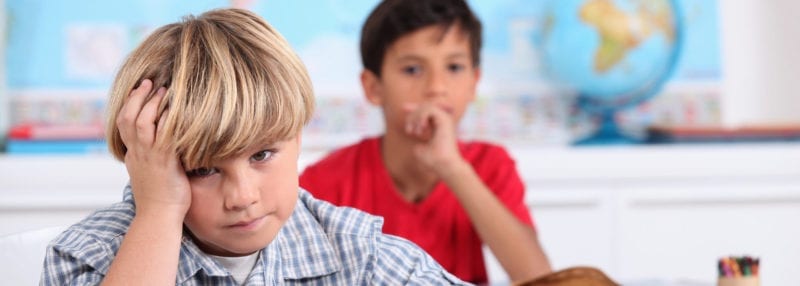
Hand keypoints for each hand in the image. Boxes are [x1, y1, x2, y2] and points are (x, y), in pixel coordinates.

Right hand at [117, 79, 190, 217]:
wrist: (159, 217)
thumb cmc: (161, 199)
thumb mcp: (151, 173)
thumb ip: (153, 157)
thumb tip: (165, 146)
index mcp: (133, 155)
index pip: (124, 123)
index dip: (130, 104)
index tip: (138, 90)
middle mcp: (138, 153)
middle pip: (129, 117)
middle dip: (138, 97)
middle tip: (149, 82)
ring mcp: (149, 157)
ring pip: (143, 122)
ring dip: (153, 103)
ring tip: (164, 90)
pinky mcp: (164, 162)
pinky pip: (164, 135)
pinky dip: (169, 119)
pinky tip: (177, 109)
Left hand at [403, 102, 465, 173]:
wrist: (442, 165)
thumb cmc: (433, 161)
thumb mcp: (419, 149)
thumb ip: (416, 142)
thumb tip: (414, 138)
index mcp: (438, 127)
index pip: (426, 112)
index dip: (414, 108)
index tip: (403, 108)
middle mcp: (443, 122)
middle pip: (425, 107)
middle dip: (413, 113)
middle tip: (408, 130)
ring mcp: (445, 120)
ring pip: (427, 106)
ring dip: (417, 117)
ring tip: (415, 132)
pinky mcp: (445, 120)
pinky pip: (430, 109)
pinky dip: (422, 117)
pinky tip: (421, 129)